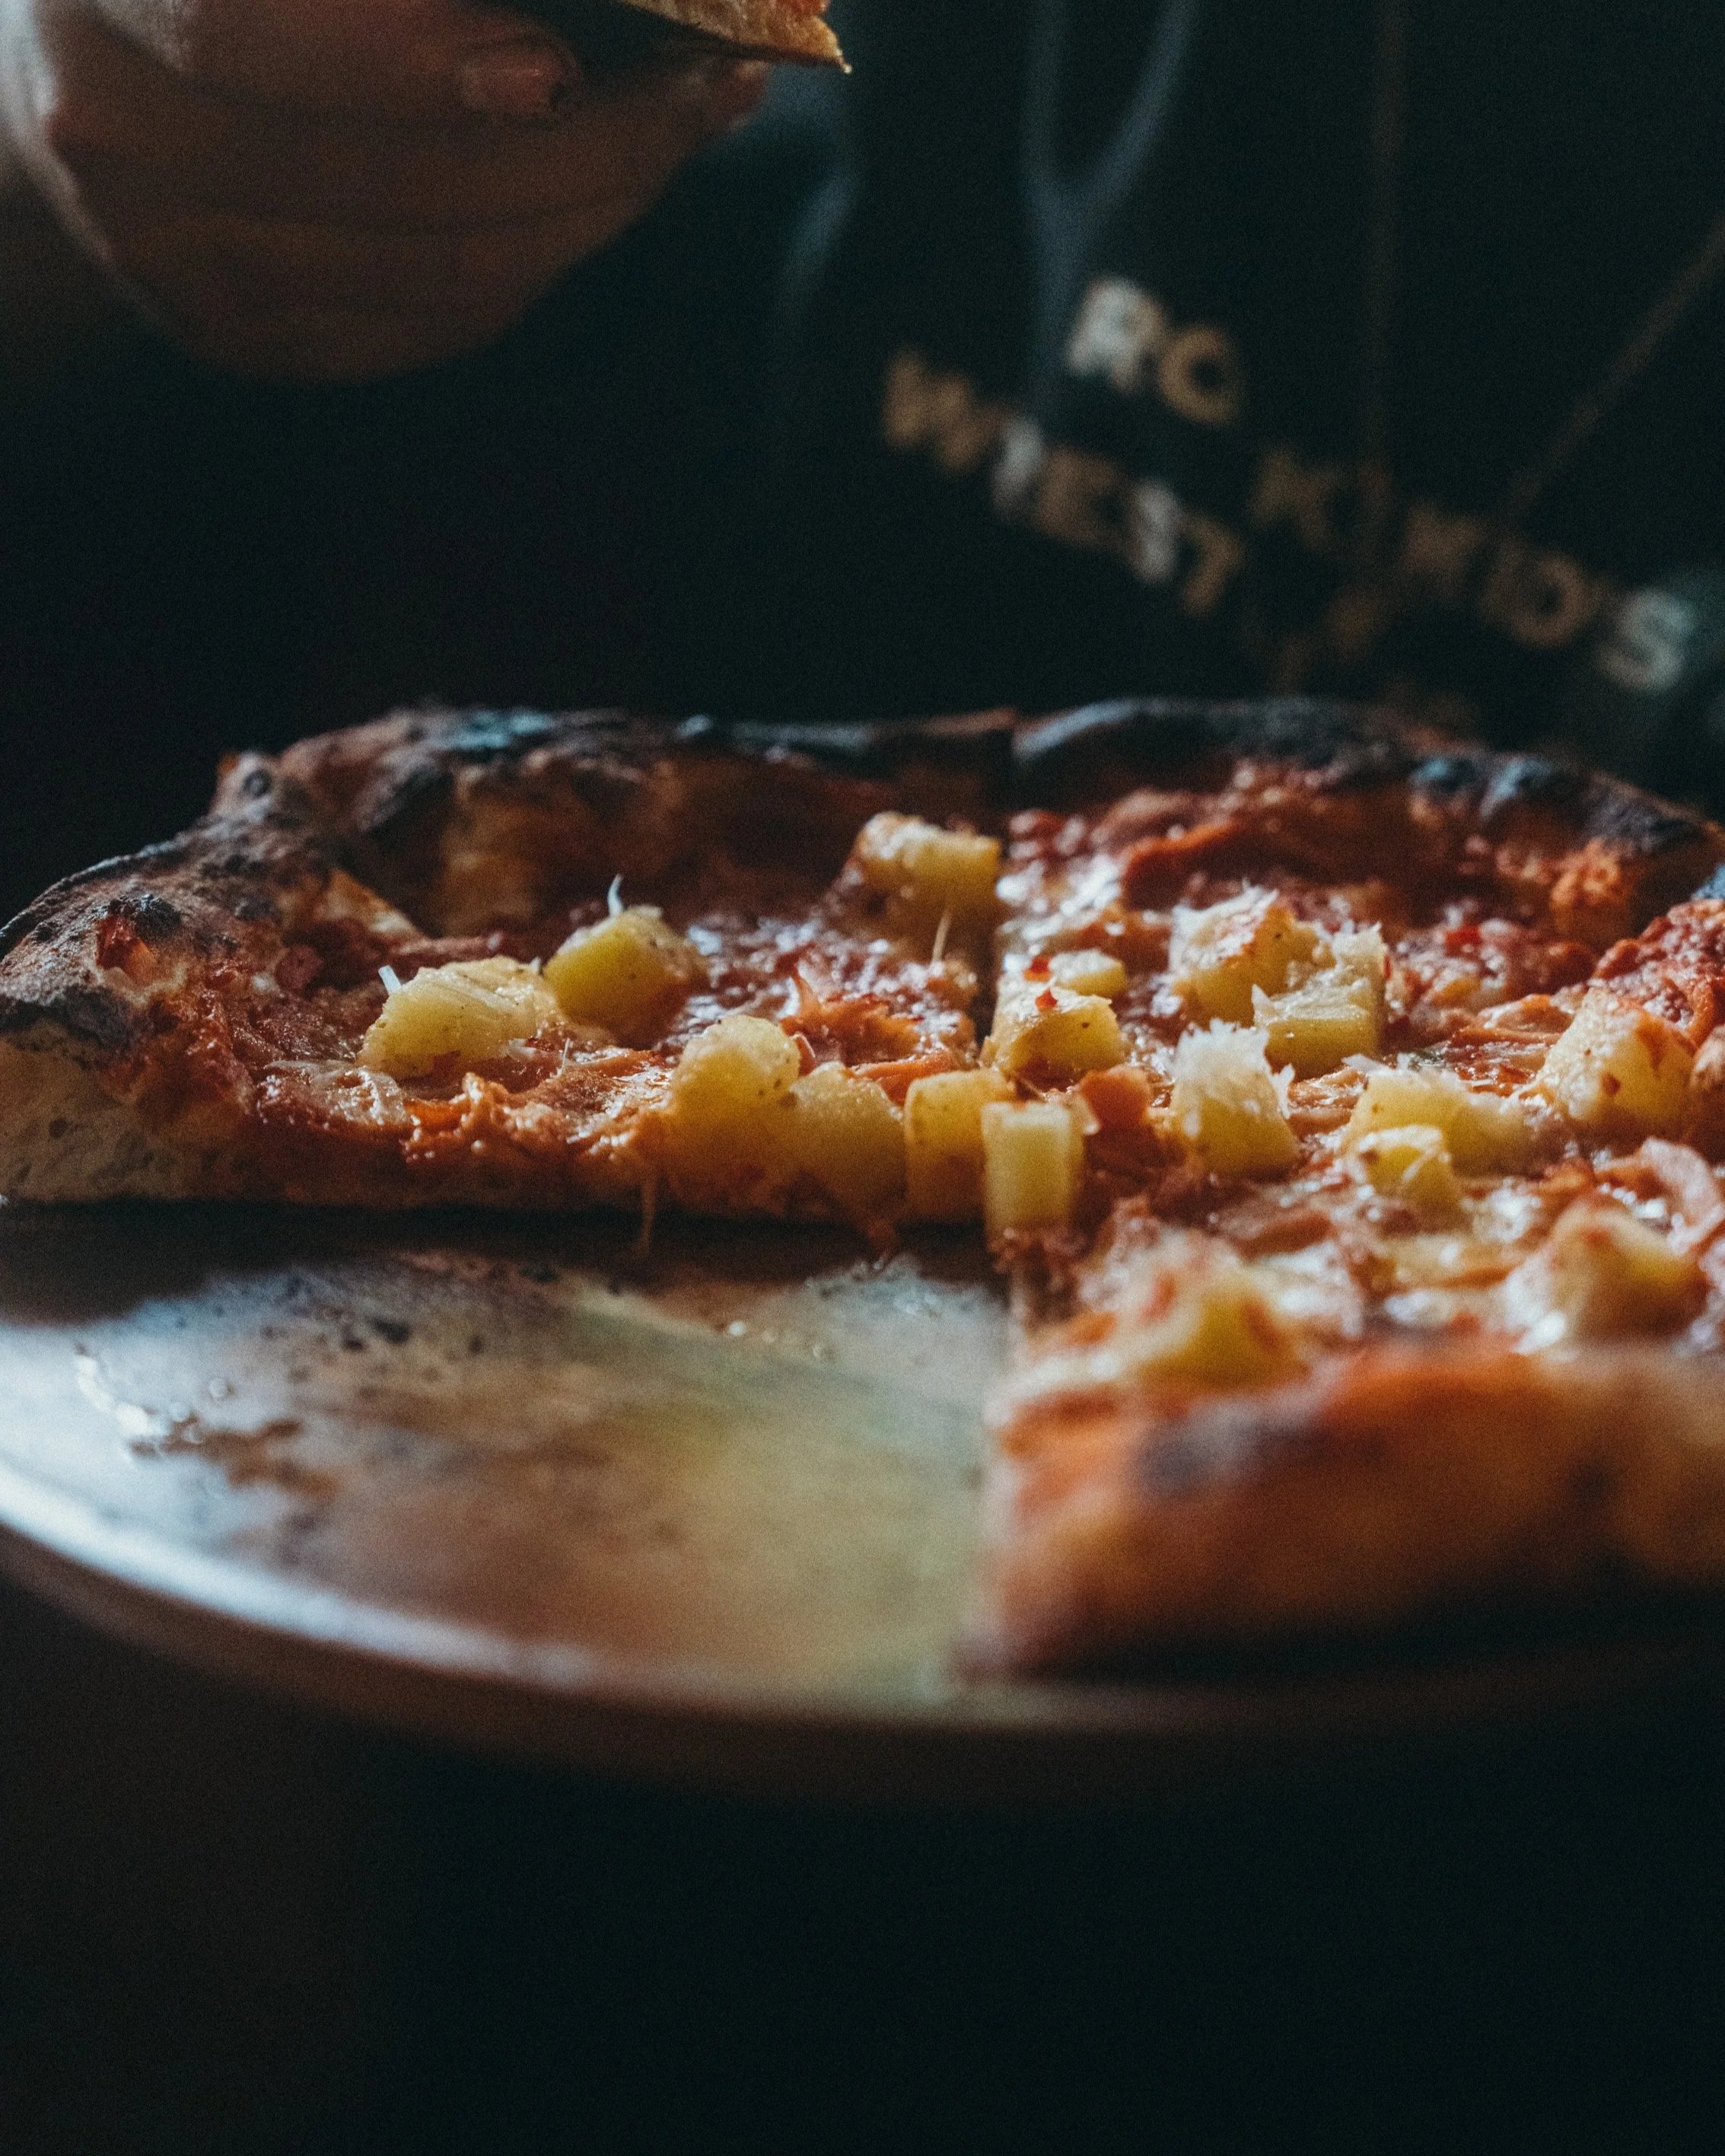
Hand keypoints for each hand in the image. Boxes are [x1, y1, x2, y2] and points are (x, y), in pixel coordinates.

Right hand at [0, 0, 766, 379]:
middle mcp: (120, 135)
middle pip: (404, 180)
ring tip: (678, 129)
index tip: (559, 65)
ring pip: (443, 268)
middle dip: (591, 143)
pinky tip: (591, 196)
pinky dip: (537, 260)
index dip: (427, 63)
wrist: (86, 71)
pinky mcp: (243, 340)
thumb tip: (596, 8)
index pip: (266, 37)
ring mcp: (176, 261)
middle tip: (705, 94)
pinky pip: (435, 320)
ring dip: (595, 207)